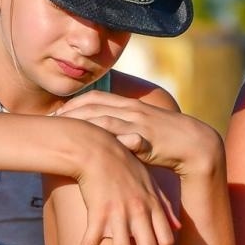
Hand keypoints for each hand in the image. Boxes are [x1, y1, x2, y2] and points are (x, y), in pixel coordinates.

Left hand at [55, 92, 222, 174]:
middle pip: (93, 106)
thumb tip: (102, 134)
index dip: (73, 104)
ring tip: (61, 134)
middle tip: (48, 123)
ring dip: (80, 125)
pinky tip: (89, 147)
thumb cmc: (166, 139)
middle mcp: (132, 110)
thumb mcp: (141, 128)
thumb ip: (122, 127)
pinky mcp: (146, 139)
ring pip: (103, 120)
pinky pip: (122, 137)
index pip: (95, 98)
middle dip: (69, 113)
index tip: (55, 114)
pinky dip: (105, 139)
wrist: (195, 144)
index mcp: (129, 105)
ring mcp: (138, 124)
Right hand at [67, 125, 179, 244]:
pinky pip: (90, 243)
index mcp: (151, 206)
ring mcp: (119, 215)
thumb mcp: (148, 180)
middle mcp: (139, 213)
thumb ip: (165, 205)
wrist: (95, 146)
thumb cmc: (121, 161)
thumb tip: (178, 227)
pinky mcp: (97, 214)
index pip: (164, 239)